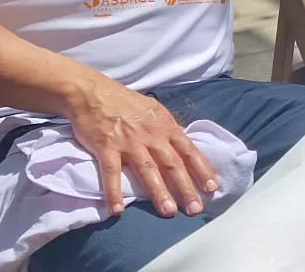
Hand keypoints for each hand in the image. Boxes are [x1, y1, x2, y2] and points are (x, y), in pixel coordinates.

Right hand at [67, 77, 216, 217]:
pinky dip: (114, 192)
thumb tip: (183, 144)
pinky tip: (118, 210)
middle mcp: (151, 135)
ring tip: (169, 212)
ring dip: (159, 192)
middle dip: (186, 188)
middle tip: (195, 209)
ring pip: (148, 170)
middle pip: (172, 164)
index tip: (212, 188)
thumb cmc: (125, 101)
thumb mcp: (154, 110)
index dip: (202, 170)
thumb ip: (168, 129)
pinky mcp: (106, 147)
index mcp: (165, 126)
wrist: (92, 92)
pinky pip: (111, 173)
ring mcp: (129, 142)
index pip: (189, 151)